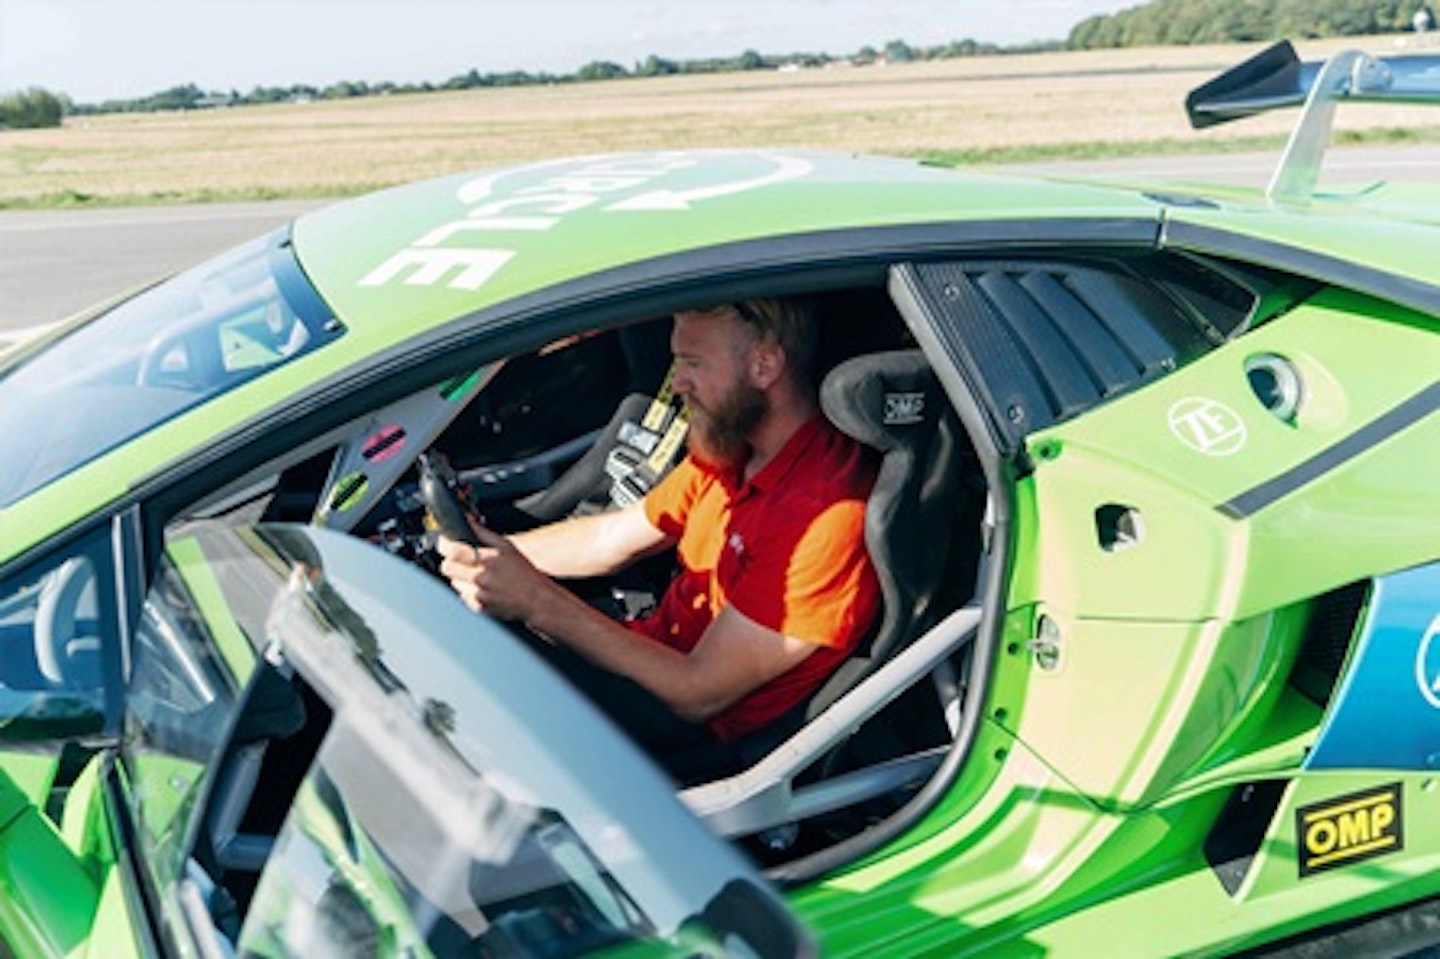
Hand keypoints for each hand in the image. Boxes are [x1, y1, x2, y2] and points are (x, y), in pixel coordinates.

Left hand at [437, 525, 555, 622]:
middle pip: (447, 567)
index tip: (445, 543)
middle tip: (460, 560)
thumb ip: (483, 533)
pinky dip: (469, 591)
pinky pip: (463, 596)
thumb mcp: (506, 546)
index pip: (453, 550)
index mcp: (487, 559)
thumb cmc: (523, 572)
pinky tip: (484, 587)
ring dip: (460, 577)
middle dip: (451, 561)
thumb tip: (467, 519)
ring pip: (453, 582)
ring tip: (478, 575)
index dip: (445, 544)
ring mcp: (478, 594)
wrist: (536, 599)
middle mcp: (481, 577)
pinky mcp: (478, 607)